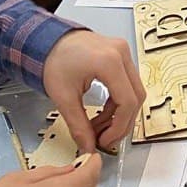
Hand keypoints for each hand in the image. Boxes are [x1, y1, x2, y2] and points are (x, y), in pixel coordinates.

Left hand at [43, 29, 146, 152]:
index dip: (119, 126)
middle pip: (136, 97)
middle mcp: (122, 54)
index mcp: (109, 62)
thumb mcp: (64, 98)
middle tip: (105, 139)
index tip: (105, 141)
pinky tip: (103, 112)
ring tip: (100, 127)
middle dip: (122, 122)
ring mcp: (124, 53)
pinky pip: (128, 83)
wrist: (50, 40)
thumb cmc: (55, 61)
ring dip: (120, 113)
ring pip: (134, 91)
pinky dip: (118, 101)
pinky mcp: (121, 55)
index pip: (127, 101)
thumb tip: (88, 147)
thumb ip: (78, 125)